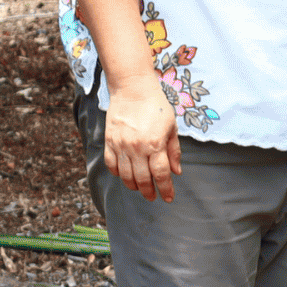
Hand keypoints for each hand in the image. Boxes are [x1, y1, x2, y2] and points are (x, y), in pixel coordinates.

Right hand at [103, 78, 180, 201]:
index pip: (161, 175)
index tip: (168, 198)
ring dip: (134, 186)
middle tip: (152, 197)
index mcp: (155, 144)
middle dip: (149, 192)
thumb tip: (176, 172)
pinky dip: (117, 173)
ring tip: (140, 189)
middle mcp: (137, 147)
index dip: (165, 189)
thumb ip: (174, 151)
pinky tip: (124, 175)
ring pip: (125, 175)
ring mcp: (121, 144)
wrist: (132, 88)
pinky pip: (111, 163)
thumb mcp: (171, 128)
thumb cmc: (156, 106)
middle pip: (142, 179)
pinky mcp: (110, 140)